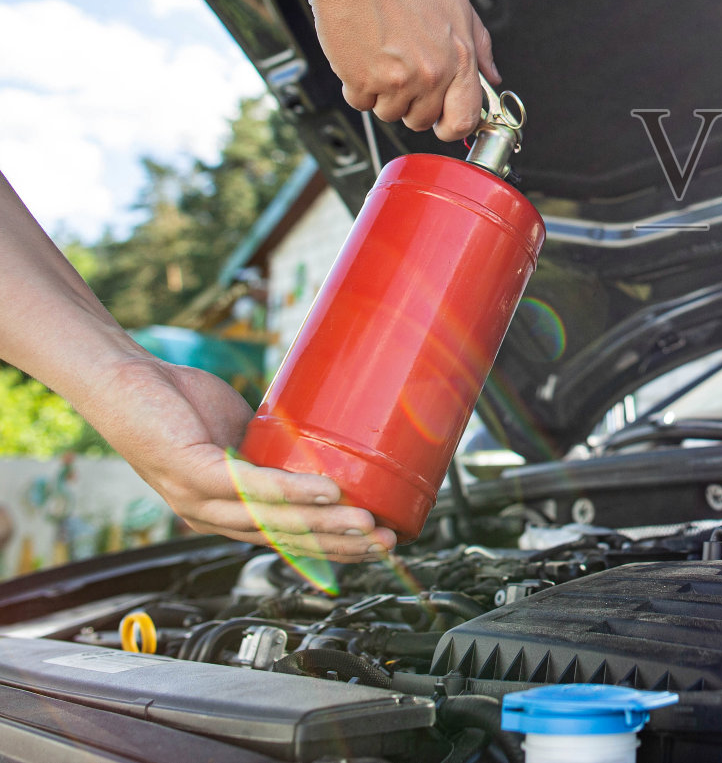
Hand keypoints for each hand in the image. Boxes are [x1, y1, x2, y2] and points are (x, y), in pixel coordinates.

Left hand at [83, 358, 395, 561]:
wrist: (125, 380)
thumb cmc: (178, 404)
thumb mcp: (238, 435)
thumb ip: (274, 451)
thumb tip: (323, 441)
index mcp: (226, 512)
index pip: (286, 541)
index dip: (334, 549)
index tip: (378, 545)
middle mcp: (211, 516)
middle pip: (285, 540)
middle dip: (341, 545)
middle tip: (388, 543)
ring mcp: (199, 499)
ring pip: (272, 520)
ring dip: (325, 524)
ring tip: (368, 522)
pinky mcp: (192, 471)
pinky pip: (250, 486)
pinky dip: (292, 490)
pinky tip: (326, 490)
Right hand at [305, 0, 498, 141]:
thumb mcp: (458, 3)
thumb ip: (479, 45)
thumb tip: (491, 76)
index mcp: (459, 58)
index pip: (465, 119)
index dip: (454, 123)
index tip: (445, 118)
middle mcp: (430, 75)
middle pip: (423, 120)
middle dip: (415, 102)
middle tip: (406, 70)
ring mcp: (395, 81)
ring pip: (391, 114)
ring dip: (385, 94)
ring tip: (384, 56)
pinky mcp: (360, 81)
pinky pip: (361, 103)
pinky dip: (359, 86)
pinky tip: (363, 56)